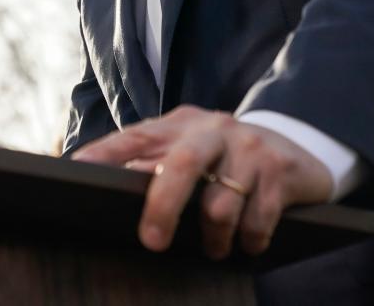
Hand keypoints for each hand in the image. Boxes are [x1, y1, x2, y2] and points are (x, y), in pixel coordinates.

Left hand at [71, 105, 332, 258]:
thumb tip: (103, 188)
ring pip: (220, 204)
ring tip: (214, 248)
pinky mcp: (279, 170)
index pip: (135, 136)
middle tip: (152, 242)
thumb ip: (152, 165)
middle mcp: (212, 130)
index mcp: (180, 125)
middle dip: (163, 207)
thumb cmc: (225, 159)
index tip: (77, 169)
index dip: (105, 153)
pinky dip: (250, 241)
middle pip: (181, 165)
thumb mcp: (188, 151)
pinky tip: (247, 242)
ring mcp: (248, 147)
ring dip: (214, 239)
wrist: (297, 149)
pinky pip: (258, 219)